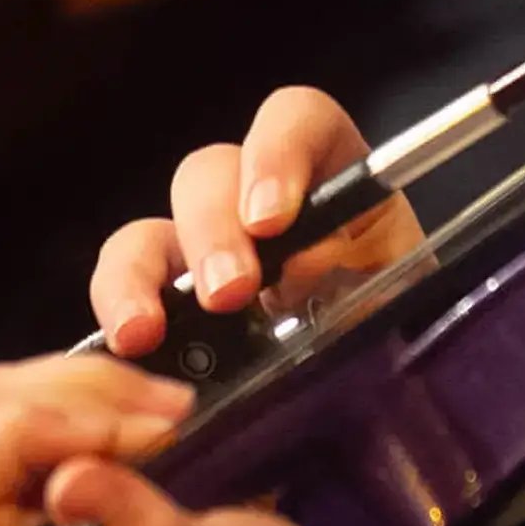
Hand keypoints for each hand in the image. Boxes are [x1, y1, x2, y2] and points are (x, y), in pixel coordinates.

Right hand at [90, 85, 425, 359]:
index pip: (299, 120)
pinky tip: (129, 343)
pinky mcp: (171, 305)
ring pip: (152, 227)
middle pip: (211, 171)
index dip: (278, 152)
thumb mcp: (407, 304)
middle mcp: (261, 206)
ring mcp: (208, 253)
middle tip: (228, 292)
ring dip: (144, 272)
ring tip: (149, 330)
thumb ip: (371, 278)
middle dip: (212, 227)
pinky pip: (123, 285)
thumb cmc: (401, 339)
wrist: (386, 406)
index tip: (272, 219)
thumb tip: (309, 260)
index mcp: (335, 185)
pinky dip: (117, 306)